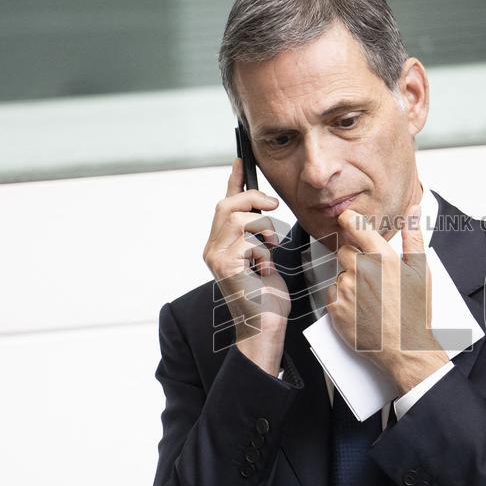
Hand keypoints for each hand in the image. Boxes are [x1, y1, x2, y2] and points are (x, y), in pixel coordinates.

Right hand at [203, 158, 288, 374]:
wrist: (264, 324)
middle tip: (273, 206)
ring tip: (269, 254)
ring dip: (264, 232)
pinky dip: (264, 252)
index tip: (241, 161)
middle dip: (254, 200)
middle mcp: (212, 249)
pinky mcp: (224, 265)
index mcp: (221, 244)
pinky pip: (249, 240)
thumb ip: (259, 233)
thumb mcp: (266, 256)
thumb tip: (264, 208)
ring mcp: (215, 257)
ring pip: (241, 220)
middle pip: (228, 205)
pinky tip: (263, 270)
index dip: (234, 181)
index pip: (225, 204)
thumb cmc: (268, 296)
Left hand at [325, 204, 448, 392]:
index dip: (349, 220)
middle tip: (373, 276)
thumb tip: (413, 211)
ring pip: (339, 274)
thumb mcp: (421, 271)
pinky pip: (332, 294)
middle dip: (355, 258)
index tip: (348, 220)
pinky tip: (361, 308)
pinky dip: (342, 299)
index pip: (354, 225)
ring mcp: (346, 289)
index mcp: (382, 257)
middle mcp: (361, 270)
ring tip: (371, 297)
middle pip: (344, 251)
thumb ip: (413, 236)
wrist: (405, 349)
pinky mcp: (335, 308)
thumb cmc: (415, 313)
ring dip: (350, 280)